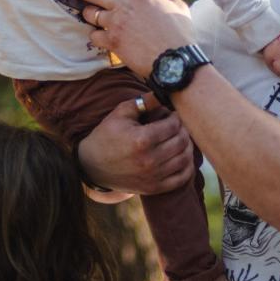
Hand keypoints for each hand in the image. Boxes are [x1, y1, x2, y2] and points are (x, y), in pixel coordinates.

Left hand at [49, 0, 194, 76]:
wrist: (175, 62)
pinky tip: (108, 39)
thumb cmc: (180, 34)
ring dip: (90, 14)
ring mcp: (115, 25)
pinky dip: (98, 37)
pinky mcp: (112, 43)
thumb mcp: (177, 7)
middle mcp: (123, 6)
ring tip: (97, 16)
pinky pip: (95, 37)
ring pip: (90, 14)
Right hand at [75, 97, 196, 196]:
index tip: (172, 115)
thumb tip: (163, 92)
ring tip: (180, 139)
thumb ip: (143, 102)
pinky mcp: (154, 188)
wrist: (92, 166)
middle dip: (182, 130)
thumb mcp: (120, 114)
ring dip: (187, 146)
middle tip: (177, 126)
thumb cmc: (106, 136)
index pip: (173, 125)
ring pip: (184, 159)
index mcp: (141, 140)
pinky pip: (181, 178)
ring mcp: (152, 176)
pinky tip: (182, 157)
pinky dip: (187, 167)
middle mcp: (149, 160)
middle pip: (181, 141)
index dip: (175, 117)